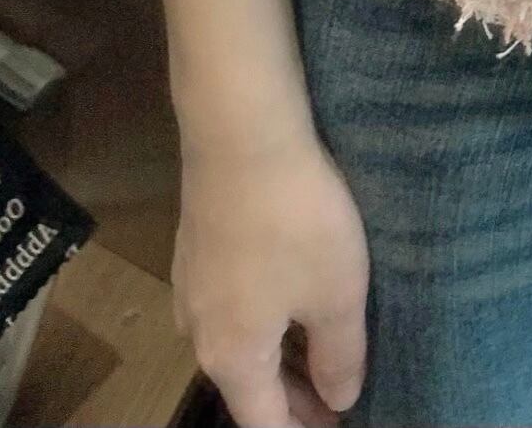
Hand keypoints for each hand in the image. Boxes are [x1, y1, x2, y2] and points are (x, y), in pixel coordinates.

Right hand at [173, 131, 369, 427]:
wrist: (241, 133)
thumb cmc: (296, 219)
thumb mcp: (337, 292)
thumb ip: (340, 355)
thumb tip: (338, 400)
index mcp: (231, 356)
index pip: (262, 422)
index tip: (337, 425)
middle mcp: (198, 330)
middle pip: (246, 384)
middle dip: (292, 397)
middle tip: (337, 396)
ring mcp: (191, 284)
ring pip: (238, 340)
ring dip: (279, 354)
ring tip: (323, 349)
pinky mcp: (197, 244)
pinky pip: (232, 302)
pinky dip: (265, 315)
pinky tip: (294, 294)